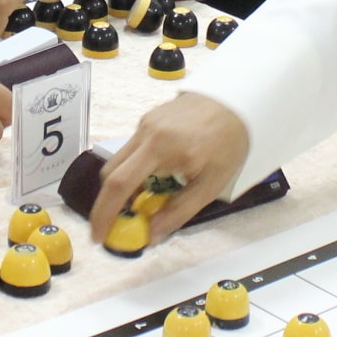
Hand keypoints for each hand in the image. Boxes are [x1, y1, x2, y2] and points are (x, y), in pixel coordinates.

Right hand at [89, 92, 251, 246]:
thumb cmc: (229, 142)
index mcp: (161, 148)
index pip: (119, 184)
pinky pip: (131, 149)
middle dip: (107, 203)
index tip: (99, 236)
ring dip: (122, 186)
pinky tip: (152, 179)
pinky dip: (133, 169)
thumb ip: (178, 212)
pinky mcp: (149, 118)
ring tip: (140, 204)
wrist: (237, 100)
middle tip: (118, 225)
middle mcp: (146, 132)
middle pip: (110, 173)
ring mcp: (145, 122)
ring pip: (118, 160)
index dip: (103, 214)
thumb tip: (150, 236)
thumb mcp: (211, 184)